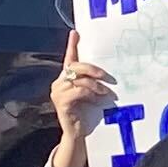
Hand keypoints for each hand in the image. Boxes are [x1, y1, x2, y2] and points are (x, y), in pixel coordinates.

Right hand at [47, 39, 115, 166]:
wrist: (80, 134)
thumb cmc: (88, 113)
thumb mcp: (93, 94)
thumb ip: (94, 82)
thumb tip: (109, 73)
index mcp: (67, 78)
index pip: (69, 57)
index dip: (72, 45)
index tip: (76, 32)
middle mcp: (60, 82)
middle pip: (75, 65)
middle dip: (93, 69)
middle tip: (106, 76)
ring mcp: (58, 92)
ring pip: (78, 79)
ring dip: (95, 85)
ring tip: (105, 93)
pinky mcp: (61, 102)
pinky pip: (77, 91)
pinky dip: (90, 94)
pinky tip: (97, 100)